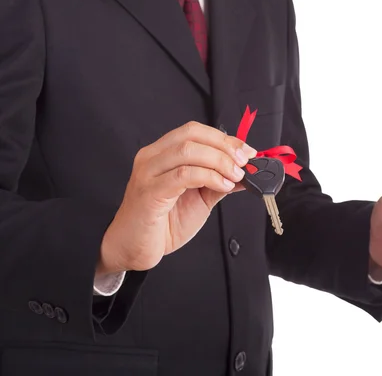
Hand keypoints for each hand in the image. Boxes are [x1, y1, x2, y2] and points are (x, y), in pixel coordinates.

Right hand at [96, 122, 256, 275]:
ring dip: (219, 161)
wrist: (134, 249)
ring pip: (188, 151)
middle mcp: (152, 157)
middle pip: (191, 135)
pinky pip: (183, 175)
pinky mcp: (149, 192)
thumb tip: (245, 172)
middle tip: (244, 162)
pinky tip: (223, 185)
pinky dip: (209, 177)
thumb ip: (218, 182)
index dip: (224, 138)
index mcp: (162, 154)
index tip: (247, 151)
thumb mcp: (200, 198)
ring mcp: (148, 173)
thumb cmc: (162, 224)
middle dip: (224, 146)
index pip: (194, 131)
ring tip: (236, 176)